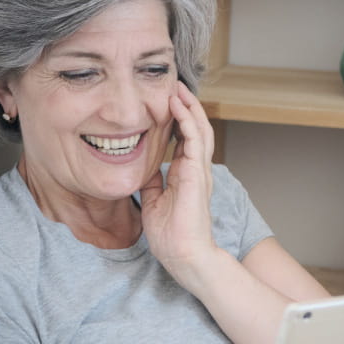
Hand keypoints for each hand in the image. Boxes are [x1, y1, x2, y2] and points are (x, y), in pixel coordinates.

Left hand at [140, 82, 217, 283]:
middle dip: (187, 108)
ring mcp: (199, 171)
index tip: (167, 104)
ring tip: (179, 89)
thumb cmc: (170, 236)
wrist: (183, 255)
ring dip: (190, 108)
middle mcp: (196, 170)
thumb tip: (143, 169)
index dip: (178, 121)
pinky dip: (187, 120)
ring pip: (200, 130)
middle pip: (196, 130)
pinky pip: (195, 140)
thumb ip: (151, 184)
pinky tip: (177, 106)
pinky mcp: (197, 174)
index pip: (185, 141)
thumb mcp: (152, 203)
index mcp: (185, 176)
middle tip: (175, 88)